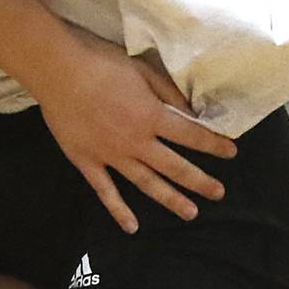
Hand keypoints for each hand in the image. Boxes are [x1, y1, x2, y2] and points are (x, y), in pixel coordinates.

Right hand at [36, 29, 234, 234]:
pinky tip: (132, 226)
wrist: (57, 69)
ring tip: (191, 213)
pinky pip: (106, 191)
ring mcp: (112, 155)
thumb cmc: (99, 62)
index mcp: (151, 116)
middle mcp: (137, 142)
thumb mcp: (141, 68)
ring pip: (147, 183)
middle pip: (175, 167)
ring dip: (171, 200)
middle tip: (219, 193)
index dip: (214, 145)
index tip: (231, 152)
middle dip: (200, 181)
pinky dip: (119, 210)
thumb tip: (192, 111)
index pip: (192, 136)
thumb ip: (167, 91)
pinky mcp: (88, 160)